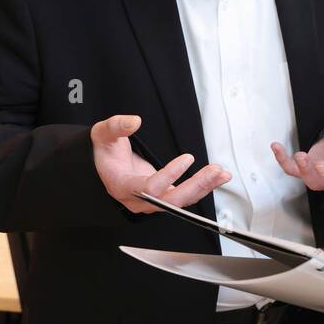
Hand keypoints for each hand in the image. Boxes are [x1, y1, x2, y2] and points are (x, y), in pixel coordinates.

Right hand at [91, 114, 230, 213]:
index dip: (169, 176)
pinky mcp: (163, 196)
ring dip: (203, 188)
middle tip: (213, 171)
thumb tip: (134, 121)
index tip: (187, 159)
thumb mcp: (103, 135)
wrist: (106, 166)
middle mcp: (139, 199)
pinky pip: (185, 197)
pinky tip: (218, 178)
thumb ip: (115, 127)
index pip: (148, 188)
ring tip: (221, 174)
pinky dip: (203, 188)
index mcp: (123, 186)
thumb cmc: (104, 153)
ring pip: (180, 201)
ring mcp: (153, 200)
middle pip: (170, 201)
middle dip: (195, 186)